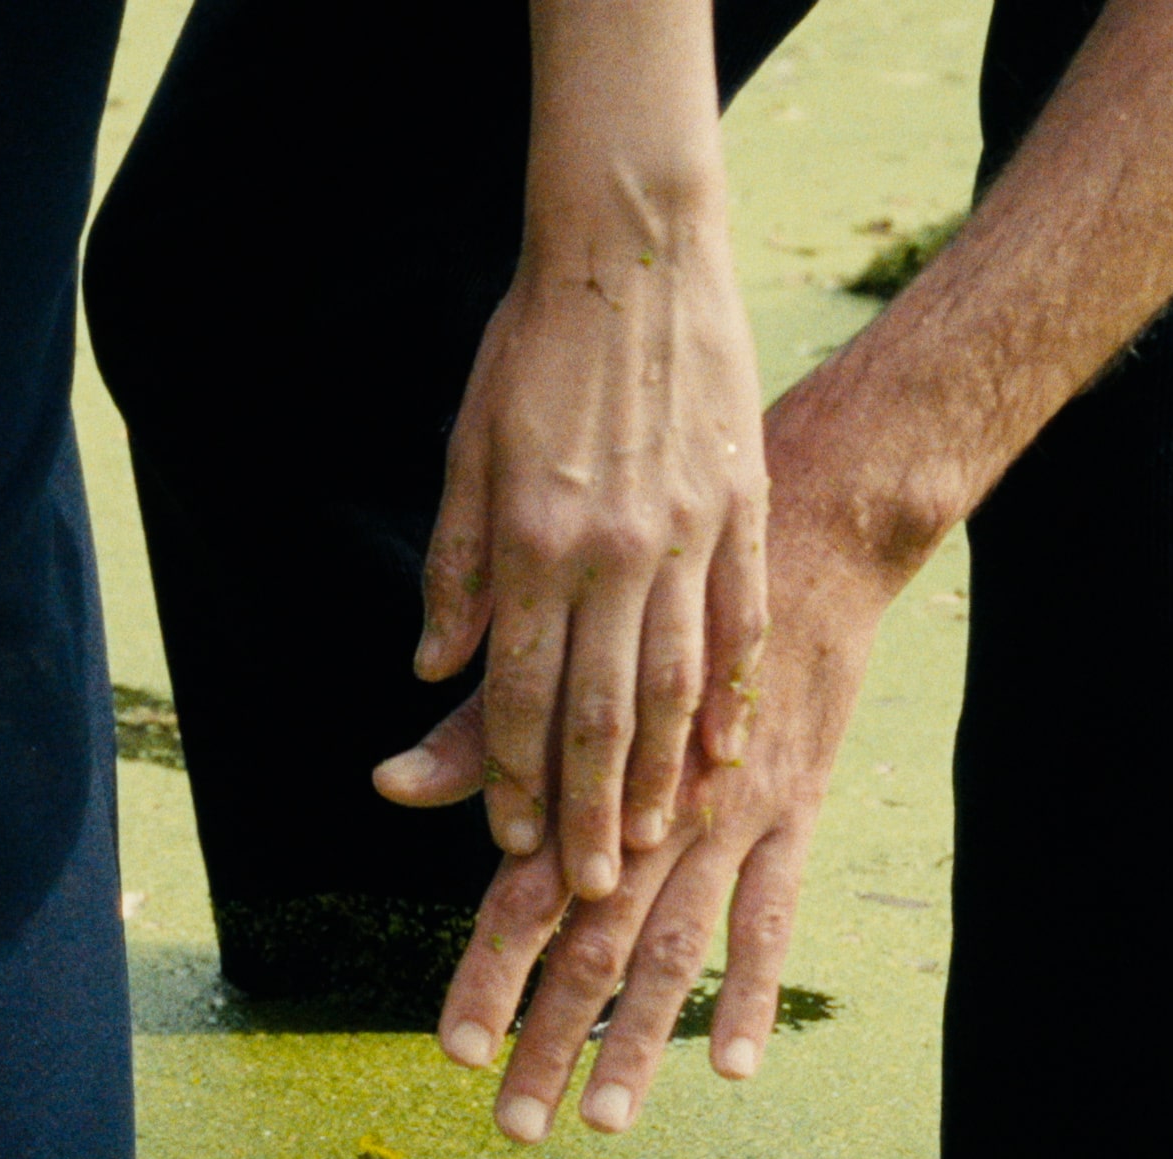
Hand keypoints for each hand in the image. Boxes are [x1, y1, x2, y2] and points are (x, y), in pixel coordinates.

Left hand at [378, 199, 768, 903]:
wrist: (635, 256)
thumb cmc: (533, 351)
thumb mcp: (469, 450)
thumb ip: (456, 565)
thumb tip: (433, 668)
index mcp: (533, 541)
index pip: (519, 690)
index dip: (512, 776)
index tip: (510, 846)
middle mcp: (611, 551)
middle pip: (600, 708)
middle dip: (589, 808)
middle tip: (583, 889)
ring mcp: (686, 533)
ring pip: (676, 681)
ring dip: (662, 775)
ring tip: (651, 844)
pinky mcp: (738, 507)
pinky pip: (738, 624)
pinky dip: (732, 697)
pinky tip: (729, 756)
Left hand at [414, 437, 916, 1139]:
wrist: (808, 517)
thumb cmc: (652, 581)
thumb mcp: (547, 642)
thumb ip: (475, 735)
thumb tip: (385, 785)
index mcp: (583, 767)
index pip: (518, 893)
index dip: (485, 976)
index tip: (452, 1052)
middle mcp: (652, 801)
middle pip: (590, 943)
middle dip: (549, 1040)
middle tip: (512, 1126)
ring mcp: (729, 812)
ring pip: (678, 946)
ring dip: (641, 1041)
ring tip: (606, 1123)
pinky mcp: (792, 807)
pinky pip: (774, 915)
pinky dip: (755, 990)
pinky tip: (738, 1067)